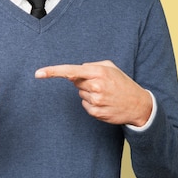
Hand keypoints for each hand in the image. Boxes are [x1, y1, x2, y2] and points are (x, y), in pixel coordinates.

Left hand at [35, 60, 151, 126]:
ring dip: (89, 93)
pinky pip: (84, 104)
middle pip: (75, 82)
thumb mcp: (111, 67)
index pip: (70, 70)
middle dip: (84, 81)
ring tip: (105, 94)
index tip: (38, 73)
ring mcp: (95, 101)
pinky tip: (105, 102)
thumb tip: (74, 72)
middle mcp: (96, 86)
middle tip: (101, 84)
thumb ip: (91, 65)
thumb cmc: (123, 84)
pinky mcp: (95, 112)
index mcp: (99, 72)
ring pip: (80, 93)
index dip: (53, 72)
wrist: (138, 105)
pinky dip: (92, 103)